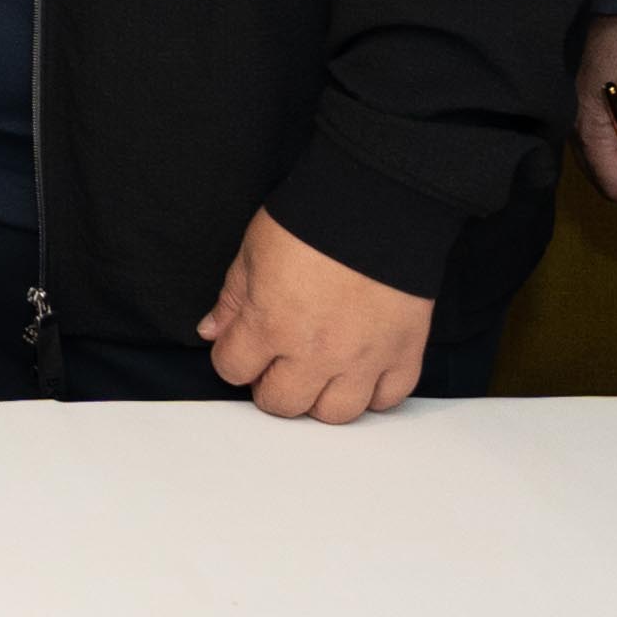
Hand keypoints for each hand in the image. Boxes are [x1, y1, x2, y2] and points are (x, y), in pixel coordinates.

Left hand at [199, 210, 434, 422]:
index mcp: (270, 325)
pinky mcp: (403, 353)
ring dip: (322, 396)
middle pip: (282, 404)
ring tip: (321, 369)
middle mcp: (315, 353)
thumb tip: (213, 331)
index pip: (233, 370)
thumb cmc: (314, 220)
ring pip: (335, 414)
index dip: (233, 357)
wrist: (380, 203)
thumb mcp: (253, 250)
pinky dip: (374, 391)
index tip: (242, 345)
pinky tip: (362, 370)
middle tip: (279, 362)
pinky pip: (388, 399)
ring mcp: (363, 358)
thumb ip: (232, 298)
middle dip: (273, 385)